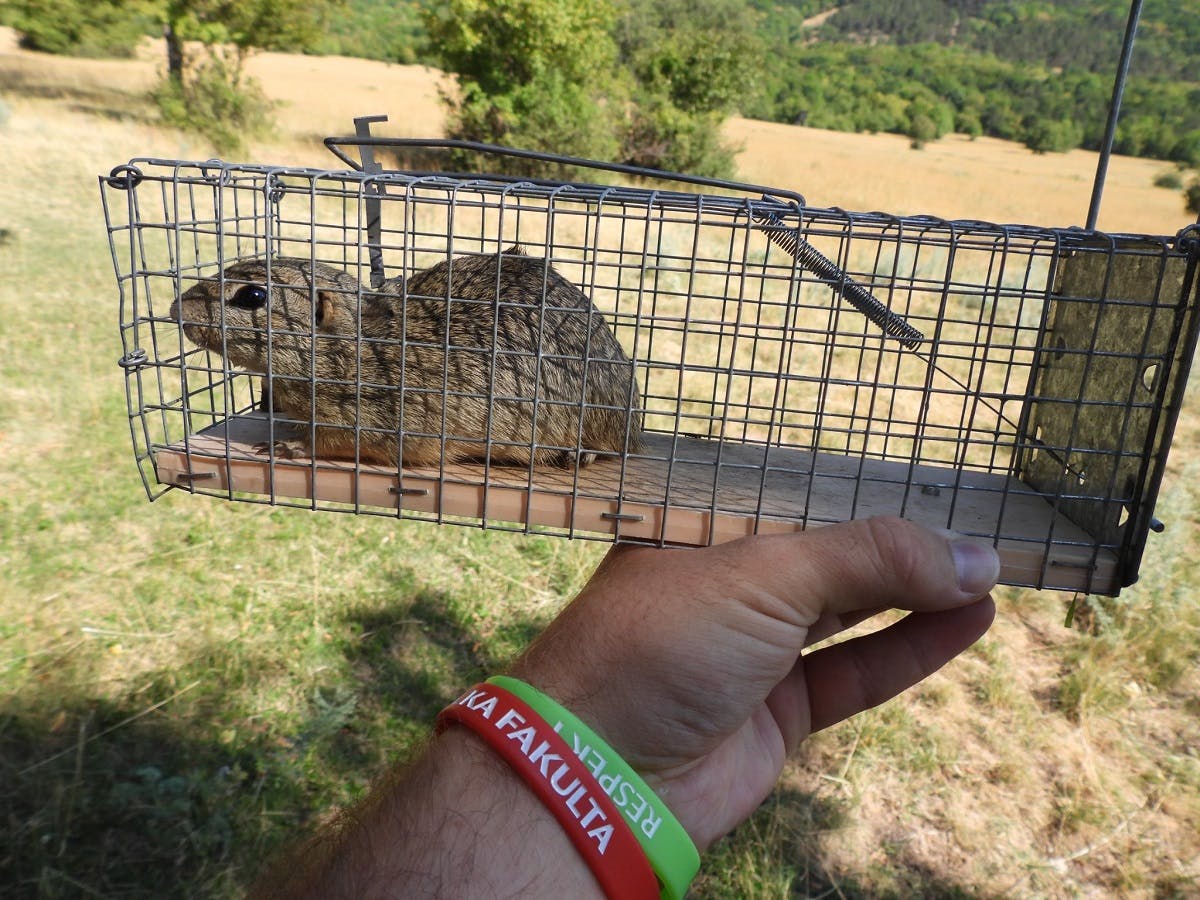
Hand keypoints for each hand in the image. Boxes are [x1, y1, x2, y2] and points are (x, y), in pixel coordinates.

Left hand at [511, 516, 997, 849]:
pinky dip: (911, 647)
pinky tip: (967, 619)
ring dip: (919, 595)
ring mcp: (752, 649)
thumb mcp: (764, 574)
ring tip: (992, 572)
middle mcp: (726, 585)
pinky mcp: (778, 710)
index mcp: (701, 530)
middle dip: (904, 547)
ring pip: (851, 612)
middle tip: (983, 533)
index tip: (943, 487)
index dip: (870, 494)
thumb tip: (973, 556)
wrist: (605, 771)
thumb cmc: (661, 642)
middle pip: (831, 555)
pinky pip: (856, 671)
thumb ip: (869, 559)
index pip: (800, 498)